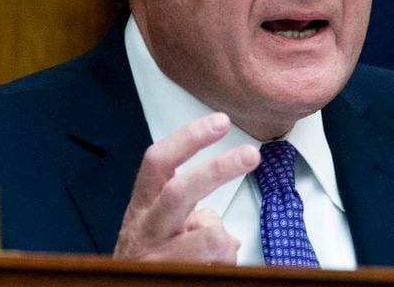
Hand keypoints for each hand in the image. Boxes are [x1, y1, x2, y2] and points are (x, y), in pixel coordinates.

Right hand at [113, 112, 260, 263]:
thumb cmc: (146, 259)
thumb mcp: (156, 225)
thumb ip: (184, 209)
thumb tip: (214, 216)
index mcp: (143, 205)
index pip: (159, 162)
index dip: (188, 139)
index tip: (219, 122)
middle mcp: (146, 228)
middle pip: (180, 190)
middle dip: (219, 169)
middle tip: (251, 154)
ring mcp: (157, 259)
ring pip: (209, 238)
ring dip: (226, 243)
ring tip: (220, 254)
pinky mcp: (171, 279)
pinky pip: (217, 268)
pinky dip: (226, 267)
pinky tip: (211, 272)